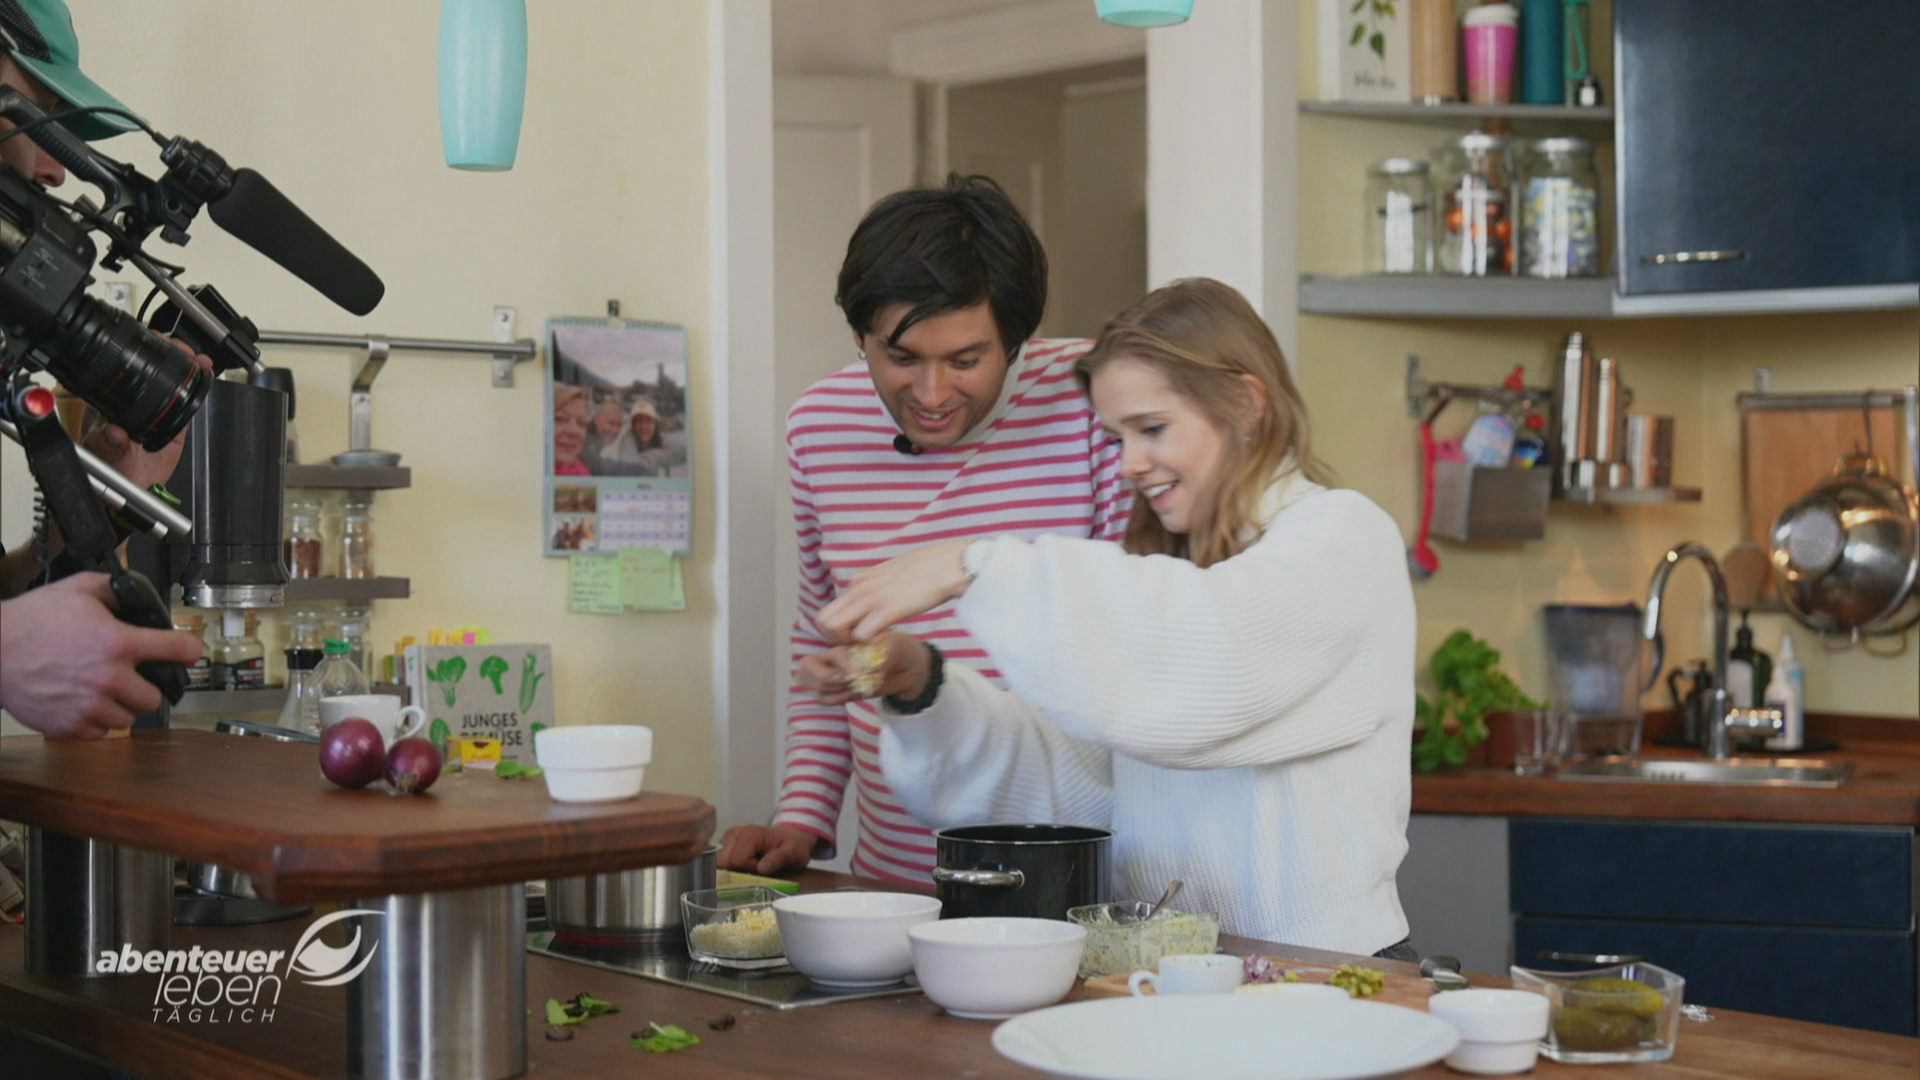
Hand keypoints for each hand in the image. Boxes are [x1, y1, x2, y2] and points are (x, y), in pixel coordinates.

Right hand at [0, 573, 202, 738]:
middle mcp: (110, 678)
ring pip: (128, 719)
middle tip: (128, 677)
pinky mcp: (69, 725)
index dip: (188, 649)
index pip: (179, 649)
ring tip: (101, 690)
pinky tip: (83, 703)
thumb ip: (116, 590)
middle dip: (145, 686)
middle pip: (155, 697)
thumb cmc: (30, 620)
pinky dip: (95, 721)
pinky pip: (100, 733)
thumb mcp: (79, 589)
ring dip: (120, 706)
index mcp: (119, 643)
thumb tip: (136, 595)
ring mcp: (90, 705)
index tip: (188, 652)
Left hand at [77, 341, 212, 489]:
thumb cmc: (108, 468)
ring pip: (173, 379)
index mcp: (112, 399)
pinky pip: (188, 400)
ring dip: (188, 365)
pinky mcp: (175, 421)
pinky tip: (206, 374)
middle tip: (184, 351)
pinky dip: (199, 385)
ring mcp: (156, 408)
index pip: (126, 366)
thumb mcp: (103, 453)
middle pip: (154, 367)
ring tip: (200, 361)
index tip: (157, 345)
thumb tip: (114, 431)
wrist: (130, 489)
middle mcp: (134, 399)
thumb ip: (109, 442)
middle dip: (171, 353)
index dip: (143, 351)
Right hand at [716, 823, 820, 874]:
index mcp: (751, 834)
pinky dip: (731, 865)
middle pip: (723, 861)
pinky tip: (745, 862)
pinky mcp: (727, 841)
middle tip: (756, 868)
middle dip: (738, 870)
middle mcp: (737, 832)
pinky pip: (720, 859)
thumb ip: (778, 860)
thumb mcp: (793, 853)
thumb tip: (762, 868)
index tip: (763, 869)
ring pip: (719, 861)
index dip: (749, 870)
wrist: (792, 837)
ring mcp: (730, 836)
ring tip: (752, 864)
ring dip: (733, 868)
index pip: (737, 860)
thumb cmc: (793, 846)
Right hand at [796, 631, 932, 706]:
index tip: (860, 674)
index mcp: (845, 641)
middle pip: (806, 666)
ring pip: (809, 683)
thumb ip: (878, 658)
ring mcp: (833, 673)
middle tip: (844, 683)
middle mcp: (834, 656)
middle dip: (822, 678)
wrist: (906, 668)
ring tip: (850, 688)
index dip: (844, 665)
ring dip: (829, 690)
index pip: (833, 654)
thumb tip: (865, 671)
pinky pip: (822, 697)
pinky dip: (835, 699)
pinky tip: (850, 694)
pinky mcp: (837, 689)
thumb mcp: (893, 649)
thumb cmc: (896, 650)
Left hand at [815, 538, 973, 643]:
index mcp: (859, 580)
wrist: (950, 564)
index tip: (857, 636)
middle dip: (835, 640)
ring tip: (870, 644)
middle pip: (823, 621)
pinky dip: (868, 644)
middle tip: (858, 646)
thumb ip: (878, 589)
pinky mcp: (887, 609)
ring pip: (833, 628)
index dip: (839, 630)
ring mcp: (871, 598)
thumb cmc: (928, 571)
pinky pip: (861, 635)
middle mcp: (858, 588)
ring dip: (847, 644)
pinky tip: (885, 639)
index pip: (830, 611)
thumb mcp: (892, 577)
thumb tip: (875, 603)